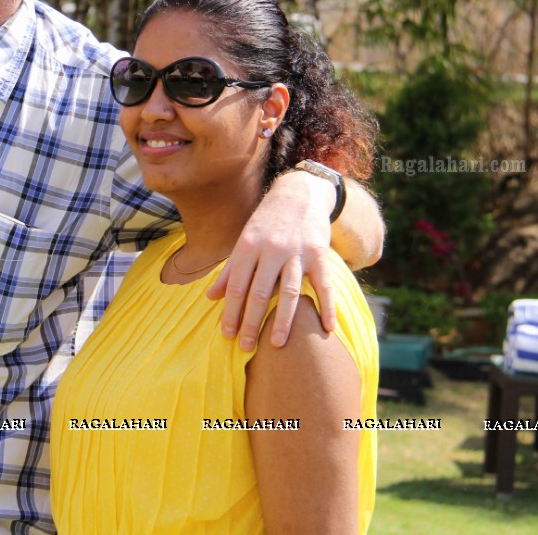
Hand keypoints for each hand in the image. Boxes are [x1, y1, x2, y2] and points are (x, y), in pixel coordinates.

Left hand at [207, 170, 337, 348]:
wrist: (299, 192)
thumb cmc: (267, 221)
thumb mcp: (244, 240)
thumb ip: (229, 270)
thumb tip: (210, 297)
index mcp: (247, 247)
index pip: (236, 286)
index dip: (230, 312)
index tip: (226, 335)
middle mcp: (270, 250)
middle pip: (259, 293)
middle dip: (251, 322)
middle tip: (245, 347)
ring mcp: (296, 252)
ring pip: (288, 292)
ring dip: (282, 321)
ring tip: (275, 344)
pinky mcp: (319, 254)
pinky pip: (323, 285)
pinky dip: (327, 307)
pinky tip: (326, 329)